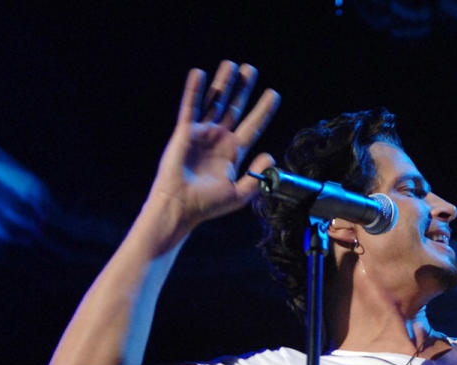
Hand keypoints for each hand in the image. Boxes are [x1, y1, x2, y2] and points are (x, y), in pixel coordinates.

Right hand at [147, 61, 279, 233]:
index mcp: (234, 153)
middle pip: (235, 108)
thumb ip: (257, 177)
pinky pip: (190, 106)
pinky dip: (194, 90)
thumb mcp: (240, 194)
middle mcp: (219, 139)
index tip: (274, 94)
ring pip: (214, 102)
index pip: (253, 126)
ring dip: (223, 83)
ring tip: (231, 65)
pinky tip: (199, 74)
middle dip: (243, 88)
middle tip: (251, 69)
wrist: (182, 206)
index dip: (264, 110)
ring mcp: (202, 133)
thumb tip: (270, 155)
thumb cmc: (208, 205)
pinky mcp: (185, 131)